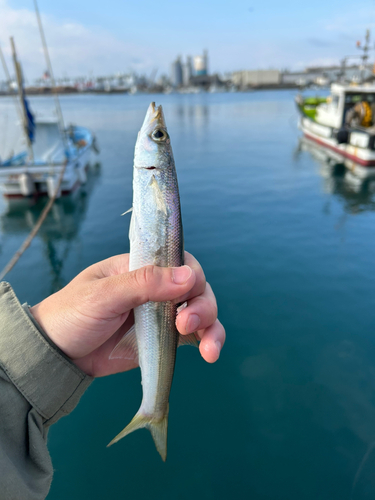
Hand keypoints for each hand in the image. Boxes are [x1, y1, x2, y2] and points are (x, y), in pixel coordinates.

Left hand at [30, 252, 224, 376]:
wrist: (56, 356)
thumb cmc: (71, 315)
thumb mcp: (102, 295)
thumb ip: (143, 283)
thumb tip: (188, 276)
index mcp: (140, 267)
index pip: (179, 261)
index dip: (191, 275)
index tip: (188, 293)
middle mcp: (156, 288)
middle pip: (196, 287)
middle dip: (203, 305)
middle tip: (186, 325)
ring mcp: (162, 315)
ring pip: (201, 311)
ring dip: (212, 325)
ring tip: (209, 348)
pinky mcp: (164, 339)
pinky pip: (193, 337)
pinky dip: (207, 342)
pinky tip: (209, 354)